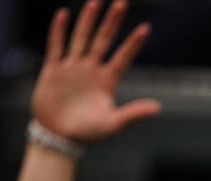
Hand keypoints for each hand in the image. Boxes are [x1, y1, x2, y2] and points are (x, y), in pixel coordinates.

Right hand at [32, 1, 159, 144]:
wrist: (58, 138)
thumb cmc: (88, 134)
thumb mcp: (113, 124)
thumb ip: (133, 113)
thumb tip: (157, 108)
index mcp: (107, 82)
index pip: (123, 57)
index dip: (133, 43)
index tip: (146, 28)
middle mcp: (91, 70)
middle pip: (103, 40)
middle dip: (112, 22)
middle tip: (122, 2)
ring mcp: (72, 68)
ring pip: (81, 38)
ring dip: (88, 21)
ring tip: (96, 2)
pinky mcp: (53, 70)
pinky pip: (56, 47)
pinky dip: (58, 31)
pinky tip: (63, 14)